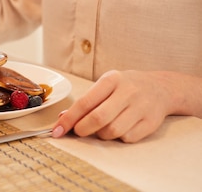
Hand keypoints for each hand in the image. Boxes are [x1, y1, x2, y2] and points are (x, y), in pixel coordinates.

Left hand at [52, 70, 177, 142]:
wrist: (161, 88)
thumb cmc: (125, 87)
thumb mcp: (105, 86)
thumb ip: (86, 101)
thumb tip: (63, 118)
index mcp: (111, 80)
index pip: (85, 102)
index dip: (69, 119)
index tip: (57, 130)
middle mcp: (128, 92)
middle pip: (98, 118)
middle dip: (82, 129)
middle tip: (78, 131)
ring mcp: (141, 107)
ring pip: (112, 131)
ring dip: (100, 134)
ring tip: (101, 127)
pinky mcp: (151, 123)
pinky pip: (127, 138)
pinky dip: (118, 138)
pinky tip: (119, 128)